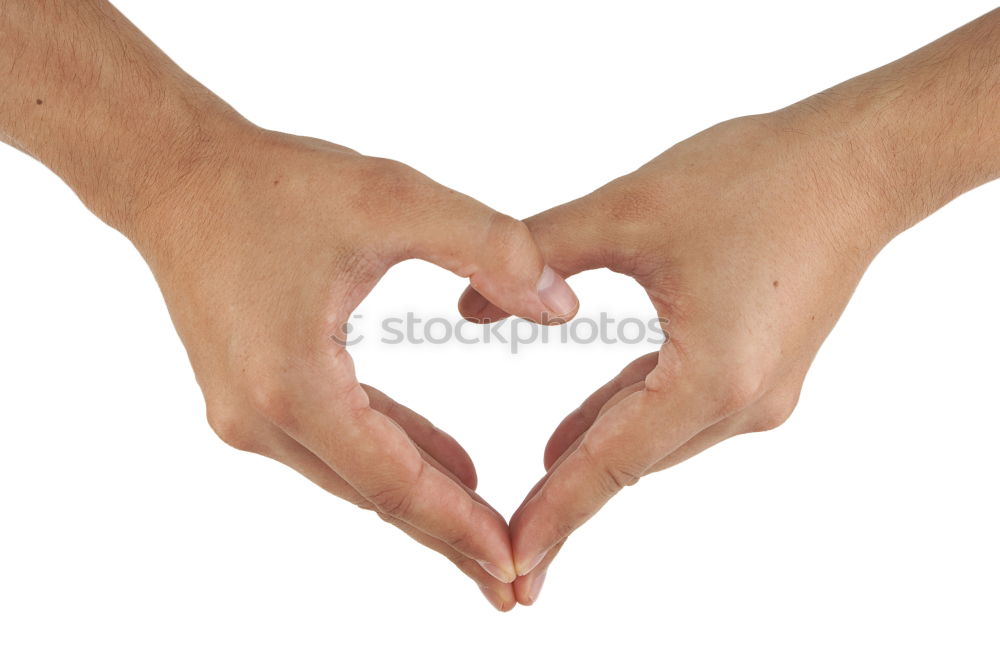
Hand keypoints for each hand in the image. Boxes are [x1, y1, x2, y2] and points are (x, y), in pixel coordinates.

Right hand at [126, 127, 578, 610]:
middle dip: (450, 537)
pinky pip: (338, 444)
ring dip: (424, 503)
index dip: (460, 527)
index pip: (395, 481)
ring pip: (358, 477)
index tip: (515, 566)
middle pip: (377, 497)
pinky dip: (394, 457)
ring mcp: (249, 415)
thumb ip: (487, 247)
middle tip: (515, 583)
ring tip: (491, 535)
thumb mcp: (392, 198)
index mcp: (293, 383)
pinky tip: (447, 465)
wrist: (176, 177)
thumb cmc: (275, 183)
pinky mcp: (252, 400)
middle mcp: (262, 418)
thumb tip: (561, 306)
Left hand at [459, 110, 897, 602]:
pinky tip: (587, 426)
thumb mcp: (630, 209)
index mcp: (712, 377)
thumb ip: (541, 253)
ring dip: (597, 455)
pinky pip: (680, 409)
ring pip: (655, 437)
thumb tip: (468, 304)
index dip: (555, 514)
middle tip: (510, 543)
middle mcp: (743, 403)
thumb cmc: (755, 177)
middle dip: (568, 496)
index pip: (611, 464)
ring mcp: (761, 394)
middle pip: (632, 462)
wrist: (857, 163)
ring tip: (537, 485)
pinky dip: (629, 416)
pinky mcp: (765, 372)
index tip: (512, 561)